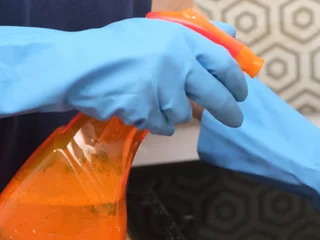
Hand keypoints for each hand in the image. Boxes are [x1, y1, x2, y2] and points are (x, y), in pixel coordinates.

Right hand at [0, 19, 246, 134]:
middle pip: (214, 95)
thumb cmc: (117, 47)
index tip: (242, 93)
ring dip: (173, 111)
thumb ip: (196, 34)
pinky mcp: (144, 108)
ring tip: (151, 97)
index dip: (237, 81)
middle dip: (228, 111)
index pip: (223, 62)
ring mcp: (159, 87)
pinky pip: (163, 125)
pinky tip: (139, 107)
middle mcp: (174, 61)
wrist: (76, 65)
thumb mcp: (157, 31)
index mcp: (180, 38)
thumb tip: (231, 33)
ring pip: (183, 112)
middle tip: (236, 120)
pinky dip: (155, 121)